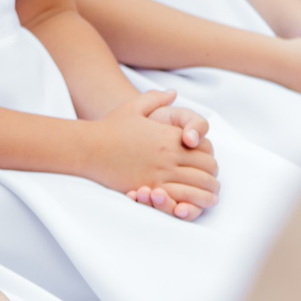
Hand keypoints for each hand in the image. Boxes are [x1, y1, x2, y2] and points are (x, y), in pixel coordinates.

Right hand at [77, 92, 217, 217]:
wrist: (89, 146)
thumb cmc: (110, 127)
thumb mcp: (135, 106)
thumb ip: (156, 99)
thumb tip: (173, 94)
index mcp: (170, 136)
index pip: (206, 151)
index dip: (211, 160)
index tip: (208, 166)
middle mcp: (169, 155)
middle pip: (206, 170)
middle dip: (211, 178)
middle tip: (212, 184)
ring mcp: (159, 172)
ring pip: (196, 187)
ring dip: (205, 194)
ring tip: (208, 199)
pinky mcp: (147, 187)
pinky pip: (177, 198)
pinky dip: (188, 204)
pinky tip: (190, 206)